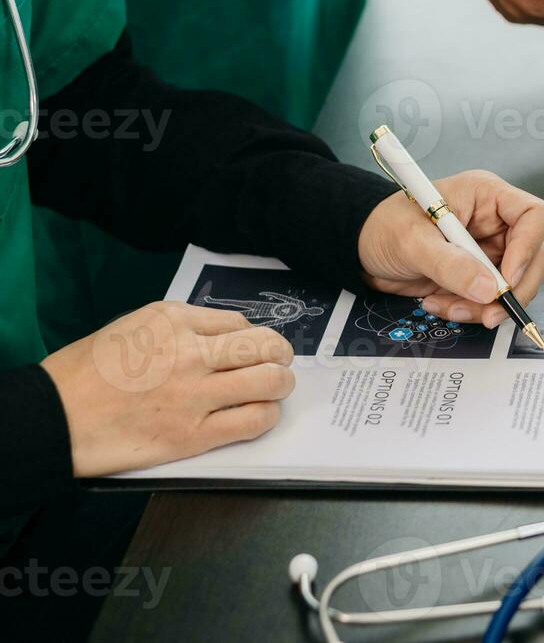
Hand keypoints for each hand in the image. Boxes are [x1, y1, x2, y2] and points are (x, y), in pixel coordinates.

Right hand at [40, 303, 294, 475]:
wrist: (51, 418)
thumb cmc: (83, 373)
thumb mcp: (130, 327)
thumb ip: (177, 329)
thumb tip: (219, 338)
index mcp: (173, 320)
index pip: (239, 323)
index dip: (254, 337)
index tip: (254, 348)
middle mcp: (190, 352)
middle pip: (265, 347)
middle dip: (280, 355)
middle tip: (279, 364)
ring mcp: (194, 394)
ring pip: (270, 381)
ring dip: (280, 385)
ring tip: (275, 389)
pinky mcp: (192, 434)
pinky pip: (253, 421)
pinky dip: (265, 416)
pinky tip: (258, 415)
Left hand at [357, 170, 543, 326]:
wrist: (363, 249)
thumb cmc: (383, 226)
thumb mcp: (412, 241)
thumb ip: (450, 264)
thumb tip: (489, 289)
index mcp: (487, 196)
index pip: (535, 215)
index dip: (529, 247)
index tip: (506, 278)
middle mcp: (497, 222)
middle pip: (536, 256)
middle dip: (512, 289)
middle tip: (488, 313)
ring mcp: (491, 250)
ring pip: (516, 285)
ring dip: (486, 305)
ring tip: (448, 307)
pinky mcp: (480, 276)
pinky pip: (493, 300)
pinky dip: (472, 310)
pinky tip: (441, 304)